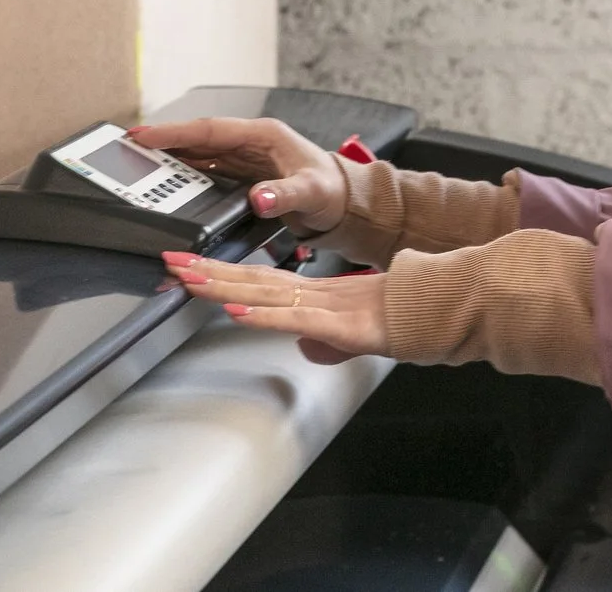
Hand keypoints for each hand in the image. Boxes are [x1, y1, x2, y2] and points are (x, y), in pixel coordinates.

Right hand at [129, 116, 347, 231]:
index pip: (209, 130)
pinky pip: (207, 168)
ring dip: (172, 156)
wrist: (343, 202)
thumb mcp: (311, 193)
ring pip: (200, 152)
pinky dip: (186, 173)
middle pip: (198, 138)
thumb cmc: (332, 191)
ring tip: (139, 160)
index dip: (175, 133)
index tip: (145, 135)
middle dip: (164, 141)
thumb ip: (285, 196)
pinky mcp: (243, 172)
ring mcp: (245, 156)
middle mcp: (250, 141)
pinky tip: (169, 180)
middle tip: (129, 146)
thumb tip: (259, 197)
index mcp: (263, 135)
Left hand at [162, 253, 387, 364]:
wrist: (441, 310)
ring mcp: (325, 306)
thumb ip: (327, 341)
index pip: (257, 280)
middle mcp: (312, 294)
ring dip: (224, 287)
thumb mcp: (353, 338)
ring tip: (191, 280)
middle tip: (170, 261)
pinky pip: (295, 319)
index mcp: (313, 294)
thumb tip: (306, 348)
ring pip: (265, 293)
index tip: (187, 268)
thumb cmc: (402, 318)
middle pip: (251, 279)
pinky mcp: (340, 324)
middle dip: (207, 271)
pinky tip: (237, 313)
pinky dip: (263, 316)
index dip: (221, 273)